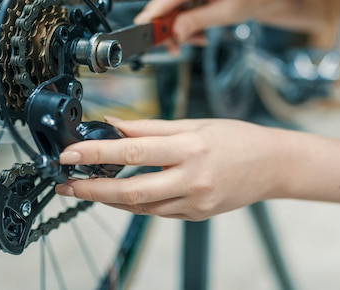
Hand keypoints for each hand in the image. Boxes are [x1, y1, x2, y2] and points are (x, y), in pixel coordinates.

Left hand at [54, 117, 284, 220]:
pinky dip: (137, 203)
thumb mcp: (194, 124)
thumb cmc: (236, 138)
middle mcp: (192, 179)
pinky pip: (158, 212)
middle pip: (132, 190)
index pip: (134, 152)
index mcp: (191, 148)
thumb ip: (150, 127)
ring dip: (111, 198)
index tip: (70, 155)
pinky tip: (123, 193)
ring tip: (88, 188)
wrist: (272, 165)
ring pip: (142, 206)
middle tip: (66, 185)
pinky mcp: (196, 215)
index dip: (97, 154)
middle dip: (93, 189)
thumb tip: (113, 125)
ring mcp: (196, 202)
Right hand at [134, 0, 286, 44]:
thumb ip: (197, 22)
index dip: (155, 11)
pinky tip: (195, 30)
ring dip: (178, 27)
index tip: (142, 25)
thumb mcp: (224, 15)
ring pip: (169, 5)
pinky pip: (174, 4)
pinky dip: (182, 20)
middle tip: (175, 48)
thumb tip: (176, 32)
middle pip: (166, 1)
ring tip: (197, 38)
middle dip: (169, 27)